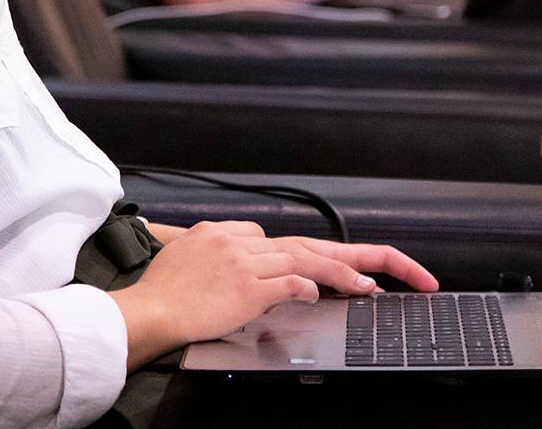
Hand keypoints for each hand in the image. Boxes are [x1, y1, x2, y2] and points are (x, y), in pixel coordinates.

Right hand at [108, 221, 435, 369]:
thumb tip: (234, 266)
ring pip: (308, 258)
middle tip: (395, 265)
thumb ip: (214, 254)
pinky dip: (315, 286)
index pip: (276, 241)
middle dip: (356, 256)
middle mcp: (240, 240)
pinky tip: (334, 294)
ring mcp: (246, 260)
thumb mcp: (185, 258)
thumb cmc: (160, 293)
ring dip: (345, 271)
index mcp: (225, 232)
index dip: (309, 260)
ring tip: (375, 286)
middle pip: (309, 242)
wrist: (146, 309)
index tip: (334, 275)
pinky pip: (291, 281)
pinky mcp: (248, 284)